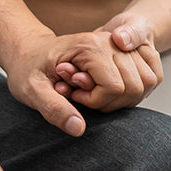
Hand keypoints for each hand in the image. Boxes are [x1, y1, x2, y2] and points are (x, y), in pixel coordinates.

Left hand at [0, 28, 156, 135]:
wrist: (28, 52)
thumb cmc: (28, 68)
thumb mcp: (31, 89)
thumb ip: (53, 108)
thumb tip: (78, 128)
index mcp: (88, 46)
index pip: (115, 87)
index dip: (96, 101)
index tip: (73, 96)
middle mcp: (107, 42)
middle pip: (132, 86)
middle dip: (107, 101)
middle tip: (79, 94)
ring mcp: (117, 47)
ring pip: (140, 85)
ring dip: (117, 97)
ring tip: (88, 90)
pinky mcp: (121, 55)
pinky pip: (142, 81)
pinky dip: (125, 92)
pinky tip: (101, 88)